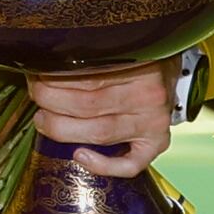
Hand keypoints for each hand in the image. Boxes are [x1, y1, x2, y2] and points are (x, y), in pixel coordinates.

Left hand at [30, 63, 175, 178]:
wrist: (176, 72)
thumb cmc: (140, 60)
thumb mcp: (119, 47)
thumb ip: (91, 54)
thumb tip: (44, 58)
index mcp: (137, 64)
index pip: (86, 75)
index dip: (54, 79)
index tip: (36, 76)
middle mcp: (147, 94)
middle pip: (88, 105)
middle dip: (51, 102)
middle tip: (37, 97)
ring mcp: (153, 121)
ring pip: (100, 132)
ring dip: (63, 129)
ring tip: (44, 121)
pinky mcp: (157, 143)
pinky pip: (130, 164)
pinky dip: (103, 165)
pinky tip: (80, 156)